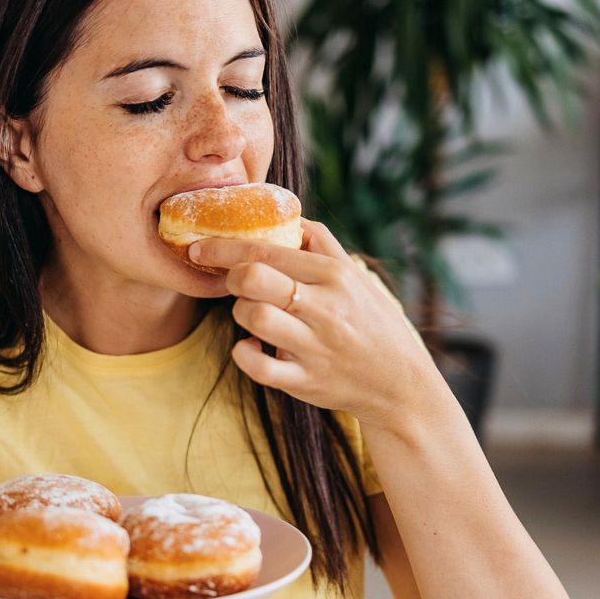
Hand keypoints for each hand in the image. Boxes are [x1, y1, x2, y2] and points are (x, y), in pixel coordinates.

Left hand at [189, 219, 440, 428]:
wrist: (398, 383)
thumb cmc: (370, 321)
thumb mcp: (355, 276)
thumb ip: (320, 243)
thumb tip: (285, 215)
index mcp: (334, 275)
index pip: (268, 250)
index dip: (225, 247)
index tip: (201, 247)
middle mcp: (325, 308)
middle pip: (254, 278)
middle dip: (231, 276)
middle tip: (232, 281)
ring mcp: (314, 347)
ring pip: (253, 317)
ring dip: (240, 312)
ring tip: (252, 313)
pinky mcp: (304, 381)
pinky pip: (257, 366)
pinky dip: (244, 353)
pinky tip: (252, 346)